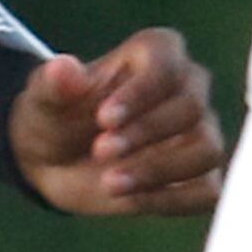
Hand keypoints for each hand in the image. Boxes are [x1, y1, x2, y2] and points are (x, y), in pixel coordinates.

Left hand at [9, 27, 221, 215]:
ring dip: (158, 169)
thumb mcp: (44, 98)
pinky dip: (169, 198)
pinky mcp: (201, 176)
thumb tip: (64, 68)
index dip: (140, 93)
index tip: (103, 118)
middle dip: (145, 133)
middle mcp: (187, 88)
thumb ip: (53, 82)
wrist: (56, 163)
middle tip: (100, 150)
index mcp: (155, 52)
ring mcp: (199, 133)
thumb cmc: (57, 117)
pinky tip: (131, 198)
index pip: (166, 65)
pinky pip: (208, 190)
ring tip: (110, 182)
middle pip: (191, 108)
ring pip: (206, 149)